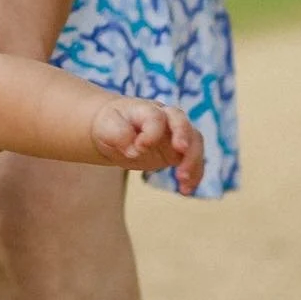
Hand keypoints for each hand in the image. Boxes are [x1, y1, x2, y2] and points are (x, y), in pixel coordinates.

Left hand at [90, 95, 204, 195]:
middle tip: (180, 152)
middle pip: (182, 122)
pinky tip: (185, 190)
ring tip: (183, 181)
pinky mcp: (178, 151)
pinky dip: (194, 175)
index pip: (155, 117)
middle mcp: (165, 117)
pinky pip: (194, 160)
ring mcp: (174, 134)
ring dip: (193, 160)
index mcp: (145, 109)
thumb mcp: (106, 127)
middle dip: (183, 137)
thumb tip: (136, 149)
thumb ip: (120, 134)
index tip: (139, 147)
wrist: (114, 131)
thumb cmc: (110, 125)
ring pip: (194, 141)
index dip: (151, 132)